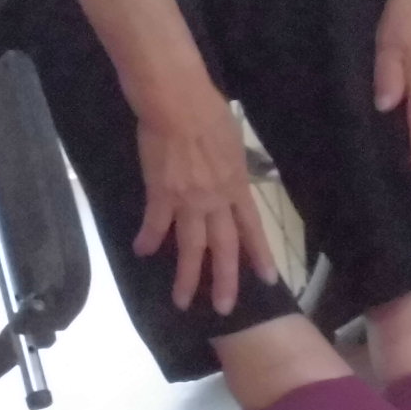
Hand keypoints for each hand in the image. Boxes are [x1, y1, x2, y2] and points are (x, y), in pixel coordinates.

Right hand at [131, 72, 278, 315]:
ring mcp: (188, 200)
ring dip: (187, 278)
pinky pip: (155, 224)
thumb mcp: (232, 140)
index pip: (252, 227)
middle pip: (224, 247)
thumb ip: (231, 165)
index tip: (268, 278)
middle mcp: (215, 199)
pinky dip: (148, 240)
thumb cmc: (207, 109)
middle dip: (226, 280)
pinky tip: (142, 252)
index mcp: (236, 184)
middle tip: (226, 308)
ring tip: (182, 301)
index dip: (260, 254)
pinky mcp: (160, 194)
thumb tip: (229, 173)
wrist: (177, 101)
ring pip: (190, 248)